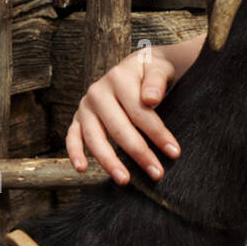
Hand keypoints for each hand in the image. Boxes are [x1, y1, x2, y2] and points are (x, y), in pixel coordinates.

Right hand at [65, 47, 180, 183]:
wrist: (137, 65)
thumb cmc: (151, 71)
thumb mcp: (159, 68)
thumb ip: (157, 81)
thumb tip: (151, 99)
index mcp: (119, 78)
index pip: (139, 112)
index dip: (157, 134)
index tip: (174, 152)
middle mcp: (98, 92)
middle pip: (119, 128)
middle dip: (139, 153)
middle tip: (157, 173)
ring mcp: (86, 106)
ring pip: (94, 137)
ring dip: (109, 161)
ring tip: (124, 180)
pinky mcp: (79, 117)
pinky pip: (73, 136)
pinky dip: (74, 152)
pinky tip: (81, 169)